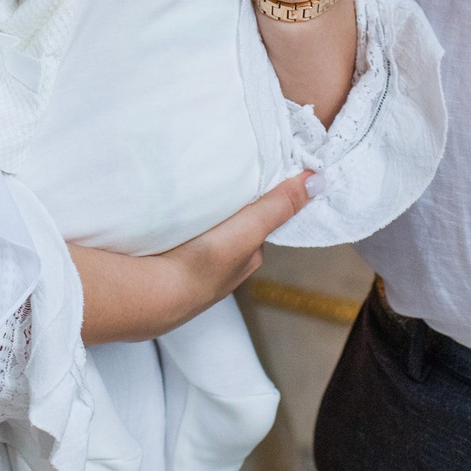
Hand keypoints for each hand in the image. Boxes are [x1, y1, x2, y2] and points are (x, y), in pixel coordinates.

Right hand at [73, 173, 314, 343]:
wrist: (153, 295)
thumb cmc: (203, 265)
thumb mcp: (248, 229)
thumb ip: (278, 205)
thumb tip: (317, 180)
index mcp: (247, 260)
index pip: (258, 224)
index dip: (255, 201)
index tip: (246, 175)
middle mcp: (224, 270)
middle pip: (231, 229)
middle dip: (226, 209)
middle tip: (214, 178)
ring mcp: (193, 271)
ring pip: (203, 235)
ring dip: (198, 217)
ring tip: (187, 193)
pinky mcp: (164, 267)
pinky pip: (177, 240)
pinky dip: (175, 228)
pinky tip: (164, 217)